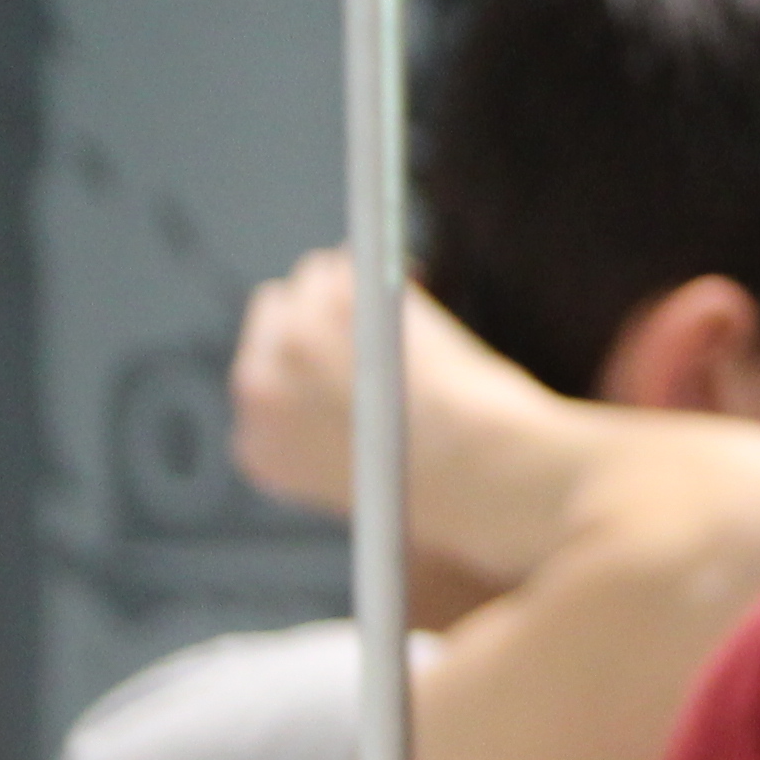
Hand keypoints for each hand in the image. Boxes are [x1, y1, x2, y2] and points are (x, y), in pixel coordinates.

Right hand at [228, 251, 564, 562]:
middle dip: (322, 317)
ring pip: (312, 278)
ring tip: (406, 317)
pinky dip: (388, 265)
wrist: (499, 484)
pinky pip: (352, 259)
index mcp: (262, 450)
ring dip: (357, 290)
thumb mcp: (379, 490)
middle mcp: (259, 394)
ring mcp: (293, 342)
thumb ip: (349, 443)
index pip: (265, 381)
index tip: (350, 362)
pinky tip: (417, 283)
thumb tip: (360, 396)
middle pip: (274, 318)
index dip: (311, 366)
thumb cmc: (464, 501)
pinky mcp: (337, 301)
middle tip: (379, 323)